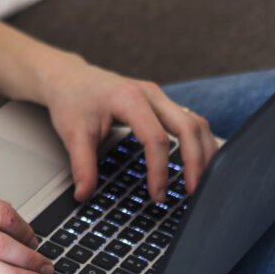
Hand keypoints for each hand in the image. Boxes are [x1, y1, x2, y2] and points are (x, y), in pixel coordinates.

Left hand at [31, 51, 217, 201]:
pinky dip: (199, 144)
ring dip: (204, 152)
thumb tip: (84, 195)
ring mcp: (160, 97)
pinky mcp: (163, 103)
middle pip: (188, 127)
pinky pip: (191, 122)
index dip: (159, 170)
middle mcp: (151, 94)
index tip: (156, 195)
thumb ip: (82, 165)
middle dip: (195, 162)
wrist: (70, 77)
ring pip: (197, 122)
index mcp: (130, 98)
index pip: (156, 138)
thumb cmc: (73, 100)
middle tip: (193, 192)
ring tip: (201, 182)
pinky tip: (199, 164)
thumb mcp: (72, 133)